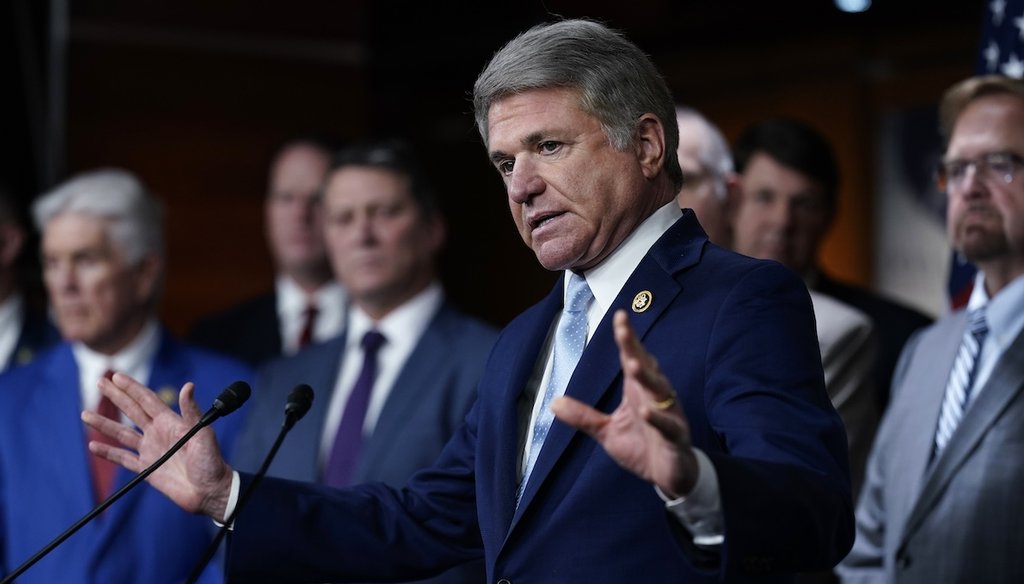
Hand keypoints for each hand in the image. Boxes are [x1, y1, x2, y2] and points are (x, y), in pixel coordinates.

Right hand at [81, 372, 233, 519]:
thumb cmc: (212, 461)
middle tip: (100, 382)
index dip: (132, 388)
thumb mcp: (203, 433)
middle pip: (132, 411)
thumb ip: (192, 411)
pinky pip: (123, 459)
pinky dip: (108, 453)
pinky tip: (94, 446)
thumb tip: (188, 386)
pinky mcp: (147, 469)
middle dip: (116, 396)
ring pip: (122, 434)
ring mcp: (151, 450)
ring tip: (85, 414)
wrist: (209, 491)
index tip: (117, 376)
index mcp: (171, 422)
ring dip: (104, 424)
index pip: (147, 400)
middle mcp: (158, 433)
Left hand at [551, 309, 697, 497]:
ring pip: (660, 391)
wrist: (671, 476)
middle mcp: (655, 397)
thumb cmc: (643, 447)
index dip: (626, 339)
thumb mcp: (607, 431)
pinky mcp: (676, 437)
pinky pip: (668, 426)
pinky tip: (646, 411)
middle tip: (623, 329)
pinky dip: (658, 418)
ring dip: (648, 378)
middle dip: (635, 349)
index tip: (619, 316)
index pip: (632, 359)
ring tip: (634, 365)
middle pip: (646, 368)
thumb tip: (552, 403)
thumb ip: (583, 417)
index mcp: (639, 391)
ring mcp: (668, 415)